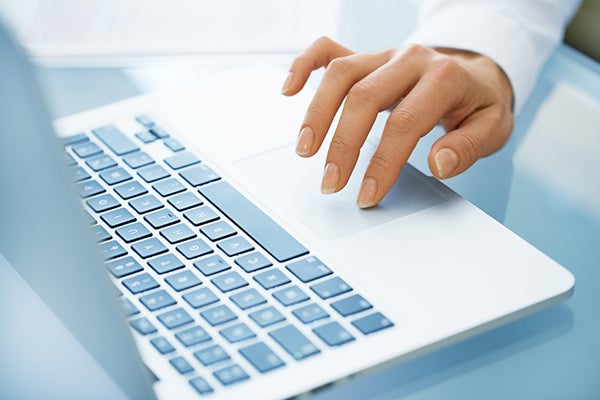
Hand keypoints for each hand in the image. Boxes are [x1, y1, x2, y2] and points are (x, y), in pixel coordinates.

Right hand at [281, 37, 513, 207]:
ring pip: (341, 74)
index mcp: (444, 77)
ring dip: (317, 113)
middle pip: (364, 97)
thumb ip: (468, 146)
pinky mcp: (368, 57)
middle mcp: (410, 59)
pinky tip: (290, 89)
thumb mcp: (493, 128)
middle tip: (331, 183)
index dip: (383, 162)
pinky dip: (305, 66)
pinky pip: (329, 50)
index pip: (405, 122)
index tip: (368, 194)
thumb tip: (437, 164)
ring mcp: (384, 55)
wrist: (475, 74)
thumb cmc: (478, 104)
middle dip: (343, 145)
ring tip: (305, 150)